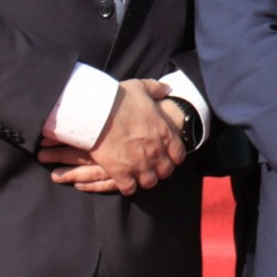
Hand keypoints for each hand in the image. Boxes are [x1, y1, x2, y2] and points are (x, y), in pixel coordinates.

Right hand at [39, 78, 182, 193]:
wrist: (97, 111)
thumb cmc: (119, 98)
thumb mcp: (141, 88)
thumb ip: (156, 89)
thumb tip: (167, 88)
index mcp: (164, 133)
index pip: (178, 154)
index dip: (173, 156)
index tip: (166, 155)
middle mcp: (156, 152)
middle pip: (166, 171)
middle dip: (160, 169)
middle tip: (151, 166)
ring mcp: (139, 164)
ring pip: (149, 182)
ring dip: (145, 179)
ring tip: (137, 175)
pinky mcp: (121, 173)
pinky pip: (129, 189)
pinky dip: (127, 187)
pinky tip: (123, 180)